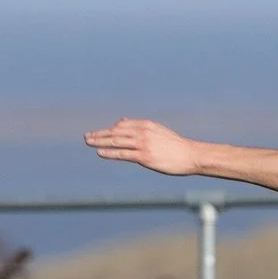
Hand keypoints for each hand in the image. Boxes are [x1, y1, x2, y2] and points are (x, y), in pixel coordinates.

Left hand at [85, 118, 200, 175]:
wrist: (191, 155)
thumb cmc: (176, 146)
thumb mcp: (158, 131)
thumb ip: (140, 127)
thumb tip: (122, 121)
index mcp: (146, 125)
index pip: (122, 125)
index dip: (109, 130)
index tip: (100, 135)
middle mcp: (143, 132)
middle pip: (116, 132)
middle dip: (100, 134)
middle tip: (87, 136)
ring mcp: (143, 144)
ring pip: (116, 141)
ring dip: (100, 142)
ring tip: (89, 142)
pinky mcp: (144, 157)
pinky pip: (123, 154)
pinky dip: (110, 153)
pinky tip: (100, 152)